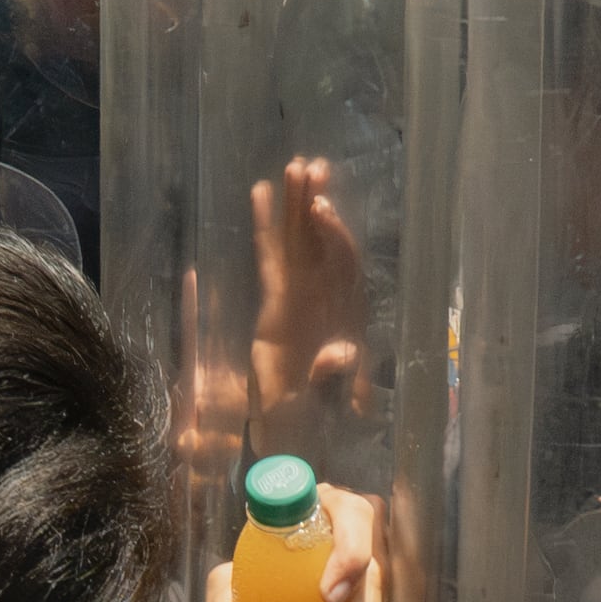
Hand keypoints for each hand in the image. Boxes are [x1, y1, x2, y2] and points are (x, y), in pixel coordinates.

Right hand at [248, 156, 369, 435]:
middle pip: (320, 247)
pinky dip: (267, 227)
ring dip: (295, 207)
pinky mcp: (276, 303)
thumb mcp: (320, 408)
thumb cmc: (309, 424)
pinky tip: (260, 193)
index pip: (340, 271)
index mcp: (340, 322)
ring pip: (298, 245)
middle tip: (310, 166)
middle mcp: (323, 303)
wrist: (291, 435)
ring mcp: (300, 299)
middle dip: (315, 207)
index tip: (324, 211)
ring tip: (293, 166)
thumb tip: (340, 354)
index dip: (333, 241)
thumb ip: (329, 382)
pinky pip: (271, 258)